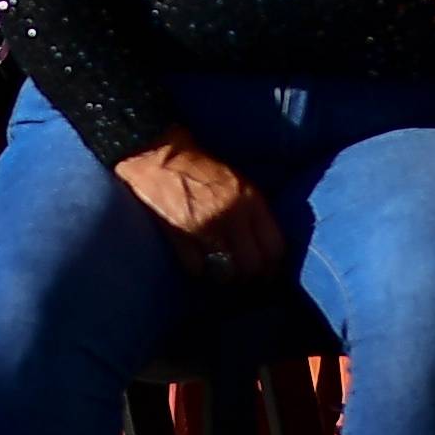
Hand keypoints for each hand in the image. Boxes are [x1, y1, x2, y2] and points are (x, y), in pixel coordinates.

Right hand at [114, 132, 283, 284]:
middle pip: (252, 265)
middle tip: (247, 278)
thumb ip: (254, 211)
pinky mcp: (180, 237)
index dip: (274, 264)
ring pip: (226, 272)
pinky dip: (199, 270)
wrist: (160, 156)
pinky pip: (197, 268)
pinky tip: (200, 264)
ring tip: (224, 273)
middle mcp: (232, 217)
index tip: (269, 269)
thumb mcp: (240, 182)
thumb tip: (264, 243)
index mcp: (251, 201)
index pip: (274, 246)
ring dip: (226, 276)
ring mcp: (205, 229)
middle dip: (252, 276)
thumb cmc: (201, 166)